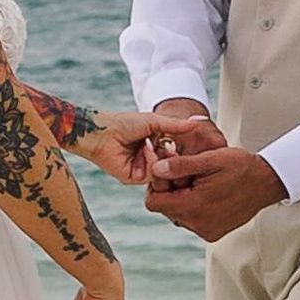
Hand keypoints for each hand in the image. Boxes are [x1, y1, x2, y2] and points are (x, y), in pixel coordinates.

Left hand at [80, 100, 223, 183]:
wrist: (101, 132)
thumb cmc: (124, 123)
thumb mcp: (154, 122)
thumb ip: (176, 126)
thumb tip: (198, 122)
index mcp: (154, 145)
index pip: (175, 152)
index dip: (181, 149)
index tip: (186, 142)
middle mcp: (149, 159)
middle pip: (171, 164)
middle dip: (171, 154)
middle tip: (167, 143)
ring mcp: (142, 169)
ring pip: (162, 170)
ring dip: (158, 156)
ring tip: (148, 143)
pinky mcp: (133, 178)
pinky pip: (151, 175)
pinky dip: (150, 162)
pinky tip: (143, 150)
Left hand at [143, 139, 285, 241]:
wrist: (267, 182)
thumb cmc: (241, 167)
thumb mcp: (210, 159)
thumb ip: (180, 165)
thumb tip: (156, 169)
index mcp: (194, 206)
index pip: (154, 203)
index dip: (156, 185)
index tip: (168, 172)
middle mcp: (198, 224)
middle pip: (165, 209)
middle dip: (170, 191)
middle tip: (186, 175)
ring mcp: (207, 231)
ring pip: (177, 215)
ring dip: (182, 199)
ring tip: (199, 183)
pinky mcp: (214, 233)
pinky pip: (192, 221)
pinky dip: (194, 208)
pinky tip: (207, 193)